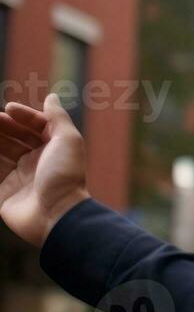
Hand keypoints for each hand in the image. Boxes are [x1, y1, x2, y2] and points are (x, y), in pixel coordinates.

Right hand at [0, 93, 90, 247]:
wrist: (56, 214)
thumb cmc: (64, 174)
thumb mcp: (68, 140)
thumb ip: (57, 117)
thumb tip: (51, 97)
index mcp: (54, 149)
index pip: (36, 127)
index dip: (24, 116)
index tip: (8, 109)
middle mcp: (37, 162)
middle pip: (15, 138)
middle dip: (2, 126)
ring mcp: (20, 177)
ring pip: (0, 153)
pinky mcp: (4, 193)